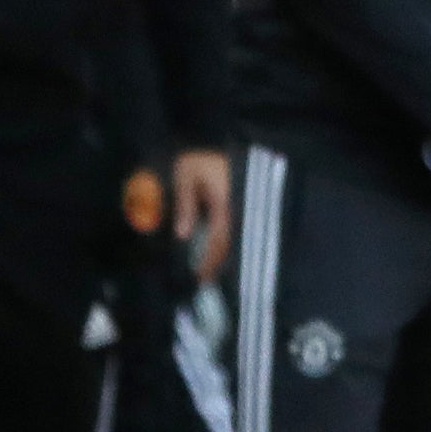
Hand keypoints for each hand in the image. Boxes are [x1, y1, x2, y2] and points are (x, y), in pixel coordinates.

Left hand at [171, 145, 233, 273]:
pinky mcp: (248, 211)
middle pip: (230, 247)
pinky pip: (237, 233)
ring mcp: (245, 213)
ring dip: (223, 257)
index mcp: (225, 208)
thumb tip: (182, 235)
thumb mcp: (188, 173)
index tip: (199, 279)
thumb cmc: (207, 160)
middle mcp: (239, 214)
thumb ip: (185, 202)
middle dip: (217, 266)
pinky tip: (222, 251)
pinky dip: (229, 245)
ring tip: (212, 271)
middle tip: (205, 282)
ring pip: (236, 242)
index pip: (218, 243)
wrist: (237, 149)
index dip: (209, 263)